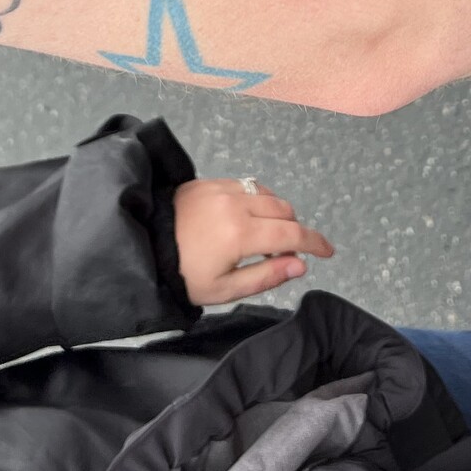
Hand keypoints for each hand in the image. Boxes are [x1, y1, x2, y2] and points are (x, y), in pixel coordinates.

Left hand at [174, 179, 335, 305]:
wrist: (143, 245)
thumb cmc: (182, 274)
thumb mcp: (224, 289)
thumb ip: (266, 276)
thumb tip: (300, 265)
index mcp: (241, 234)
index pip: (293, 234)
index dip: (316, 243)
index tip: (328, 252)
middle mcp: (235, 205)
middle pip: (285, 210)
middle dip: (294, 230)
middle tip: (284, 253)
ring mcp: (222, 189)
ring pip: (267, 194)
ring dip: (276, 213)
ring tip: (263, 236)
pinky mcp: (209, 182)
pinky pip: (246, 185)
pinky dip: (256, 200)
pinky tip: (245, 218)